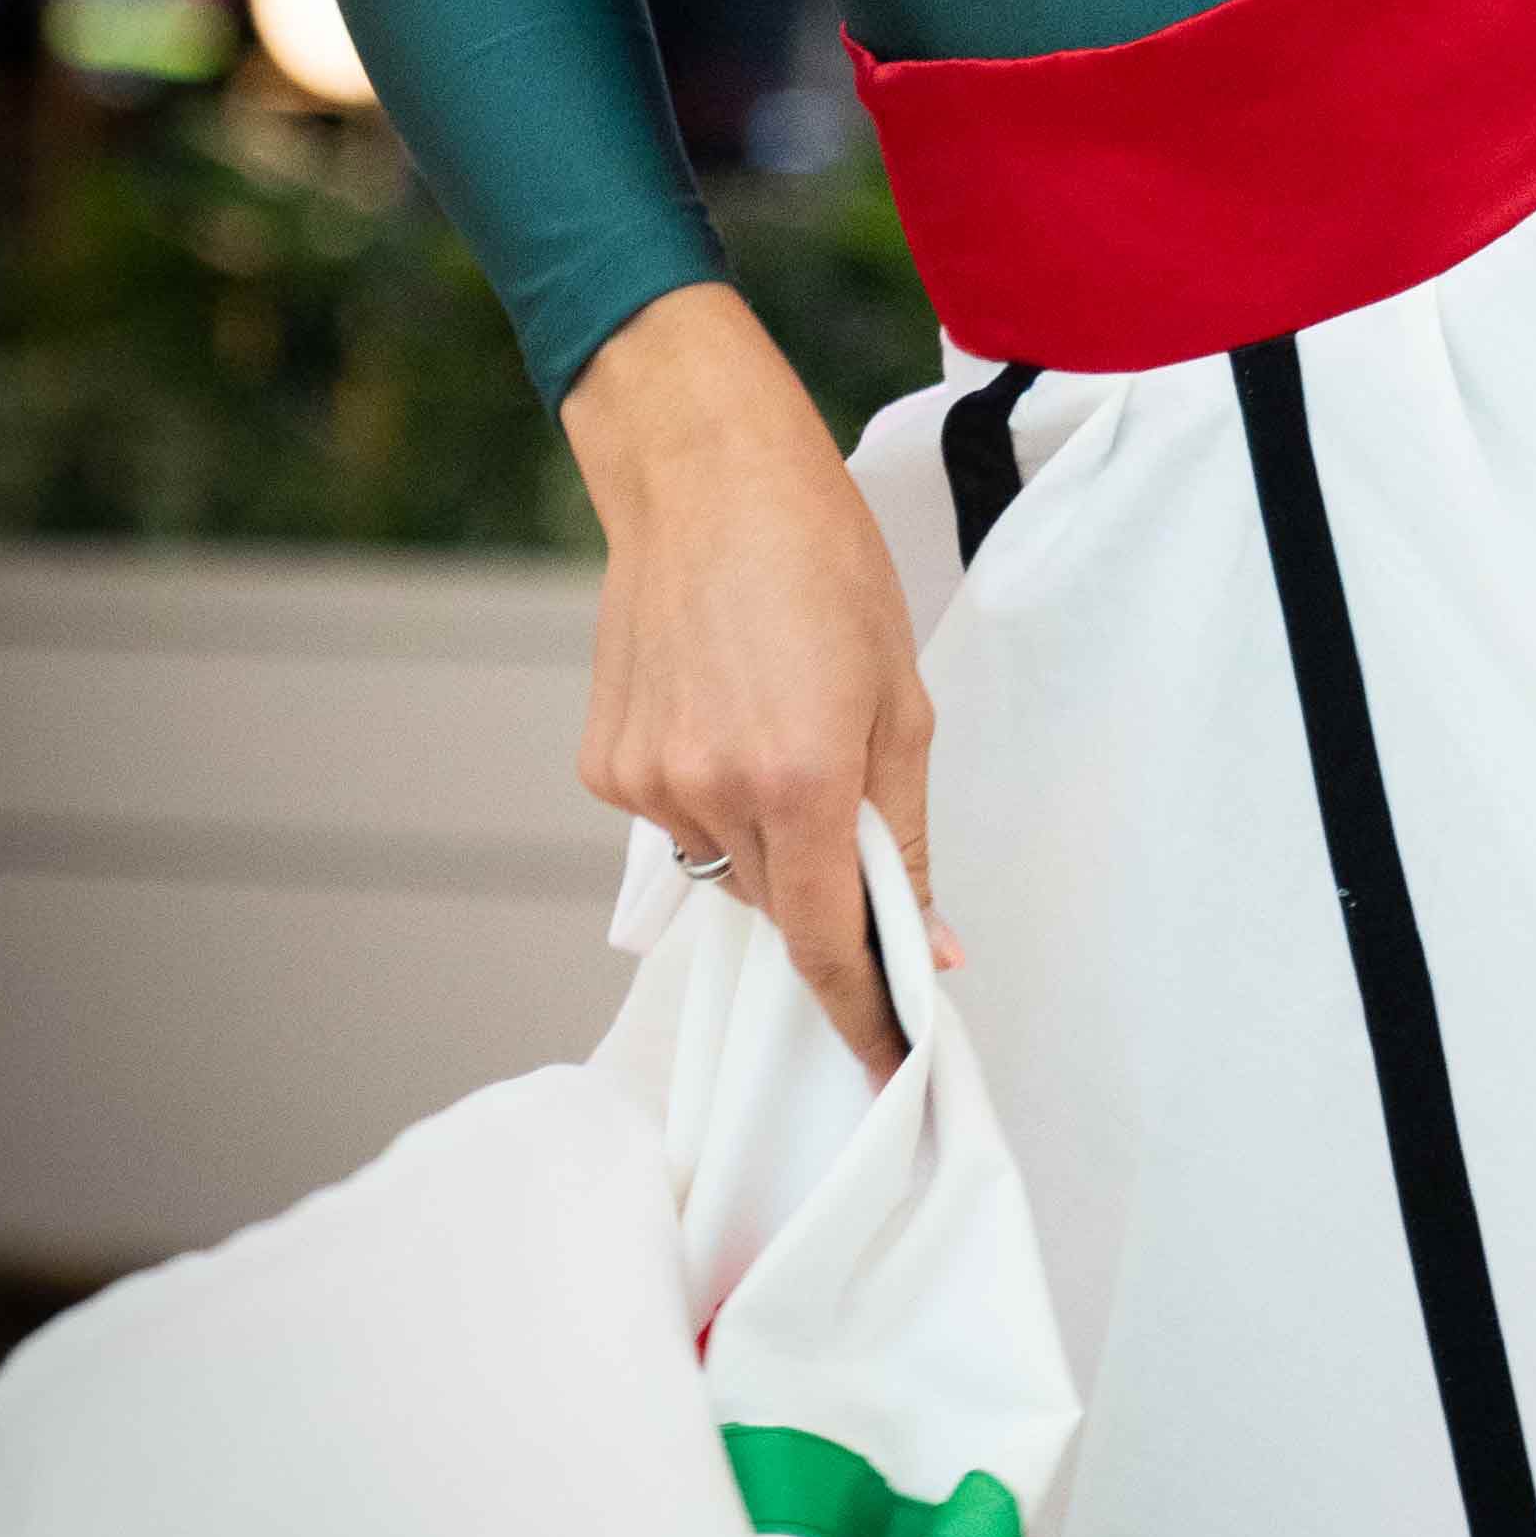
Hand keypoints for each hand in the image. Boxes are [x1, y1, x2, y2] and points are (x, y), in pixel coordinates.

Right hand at [563, 287, 940, 1079]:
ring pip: (722, 864)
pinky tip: (718, 702)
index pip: (828, 945)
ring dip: (759, 828)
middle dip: (819, 878)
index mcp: (800, 780)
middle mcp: (711, 795)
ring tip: (773, 713)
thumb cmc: (821, 565)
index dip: (863, 1012)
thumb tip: (932, 942)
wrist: (706, 476)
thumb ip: (907, 833)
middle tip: (839, 785)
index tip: (890, 1060)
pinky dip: (705, 790)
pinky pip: (671, 818)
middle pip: (776, 903)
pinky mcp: (603, 765)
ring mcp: (646, 783)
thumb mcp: (897, 697)